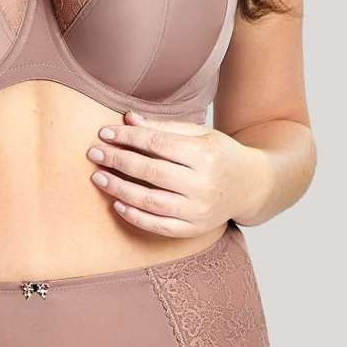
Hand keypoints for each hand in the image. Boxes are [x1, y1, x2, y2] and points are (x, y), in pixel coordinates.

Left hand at [85, 109, 267, 236]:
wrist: (251, 186)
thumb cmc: (220, 154)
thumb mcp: (200, 134)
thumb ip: (164, 127)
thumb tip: (128, 118)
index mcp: (205, 154)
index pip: (158, 143)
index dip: (128, 137)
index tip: (104, 132)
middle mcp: (203, 183)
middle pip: (151, 171)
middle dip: (118, 160)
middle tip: (94, 153)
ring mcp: (199, 209)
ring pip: (150, 201)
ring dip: (119, 189)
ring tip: (99, 177)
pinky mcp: (194, 229)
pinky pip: (158, 226)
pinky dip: (135, 216)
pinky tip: (117, 204)